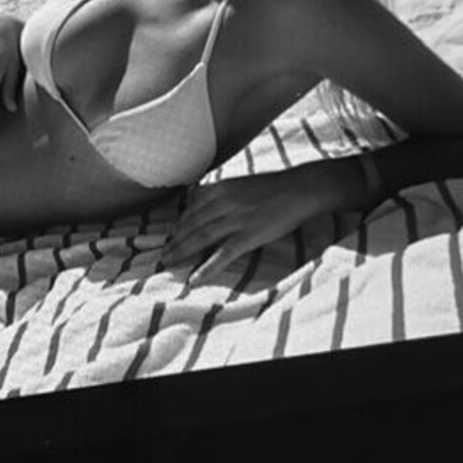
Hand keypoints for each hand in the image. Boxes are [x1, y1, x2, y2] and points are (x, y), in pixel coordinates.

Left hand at [163, 169, 329, 284]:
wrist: (300, 188)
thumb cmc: (273, 187)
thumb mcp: (240, 183)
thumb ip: (219, 191)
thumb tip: (196, 196)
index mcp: (221, 188)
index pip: (191, 209)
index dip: (178, 224)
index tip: (170, 235)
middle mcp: (223, 203)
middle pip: (191, 225)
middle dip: (174, 241)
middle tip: (162, 254)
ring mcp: (235, 220)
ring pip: (201, 238)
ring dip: (182, 252)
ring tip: (168, 263)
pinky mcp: (248, 236)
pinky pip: (222, 255)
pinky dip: (206, 268)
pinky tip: (194, 279)